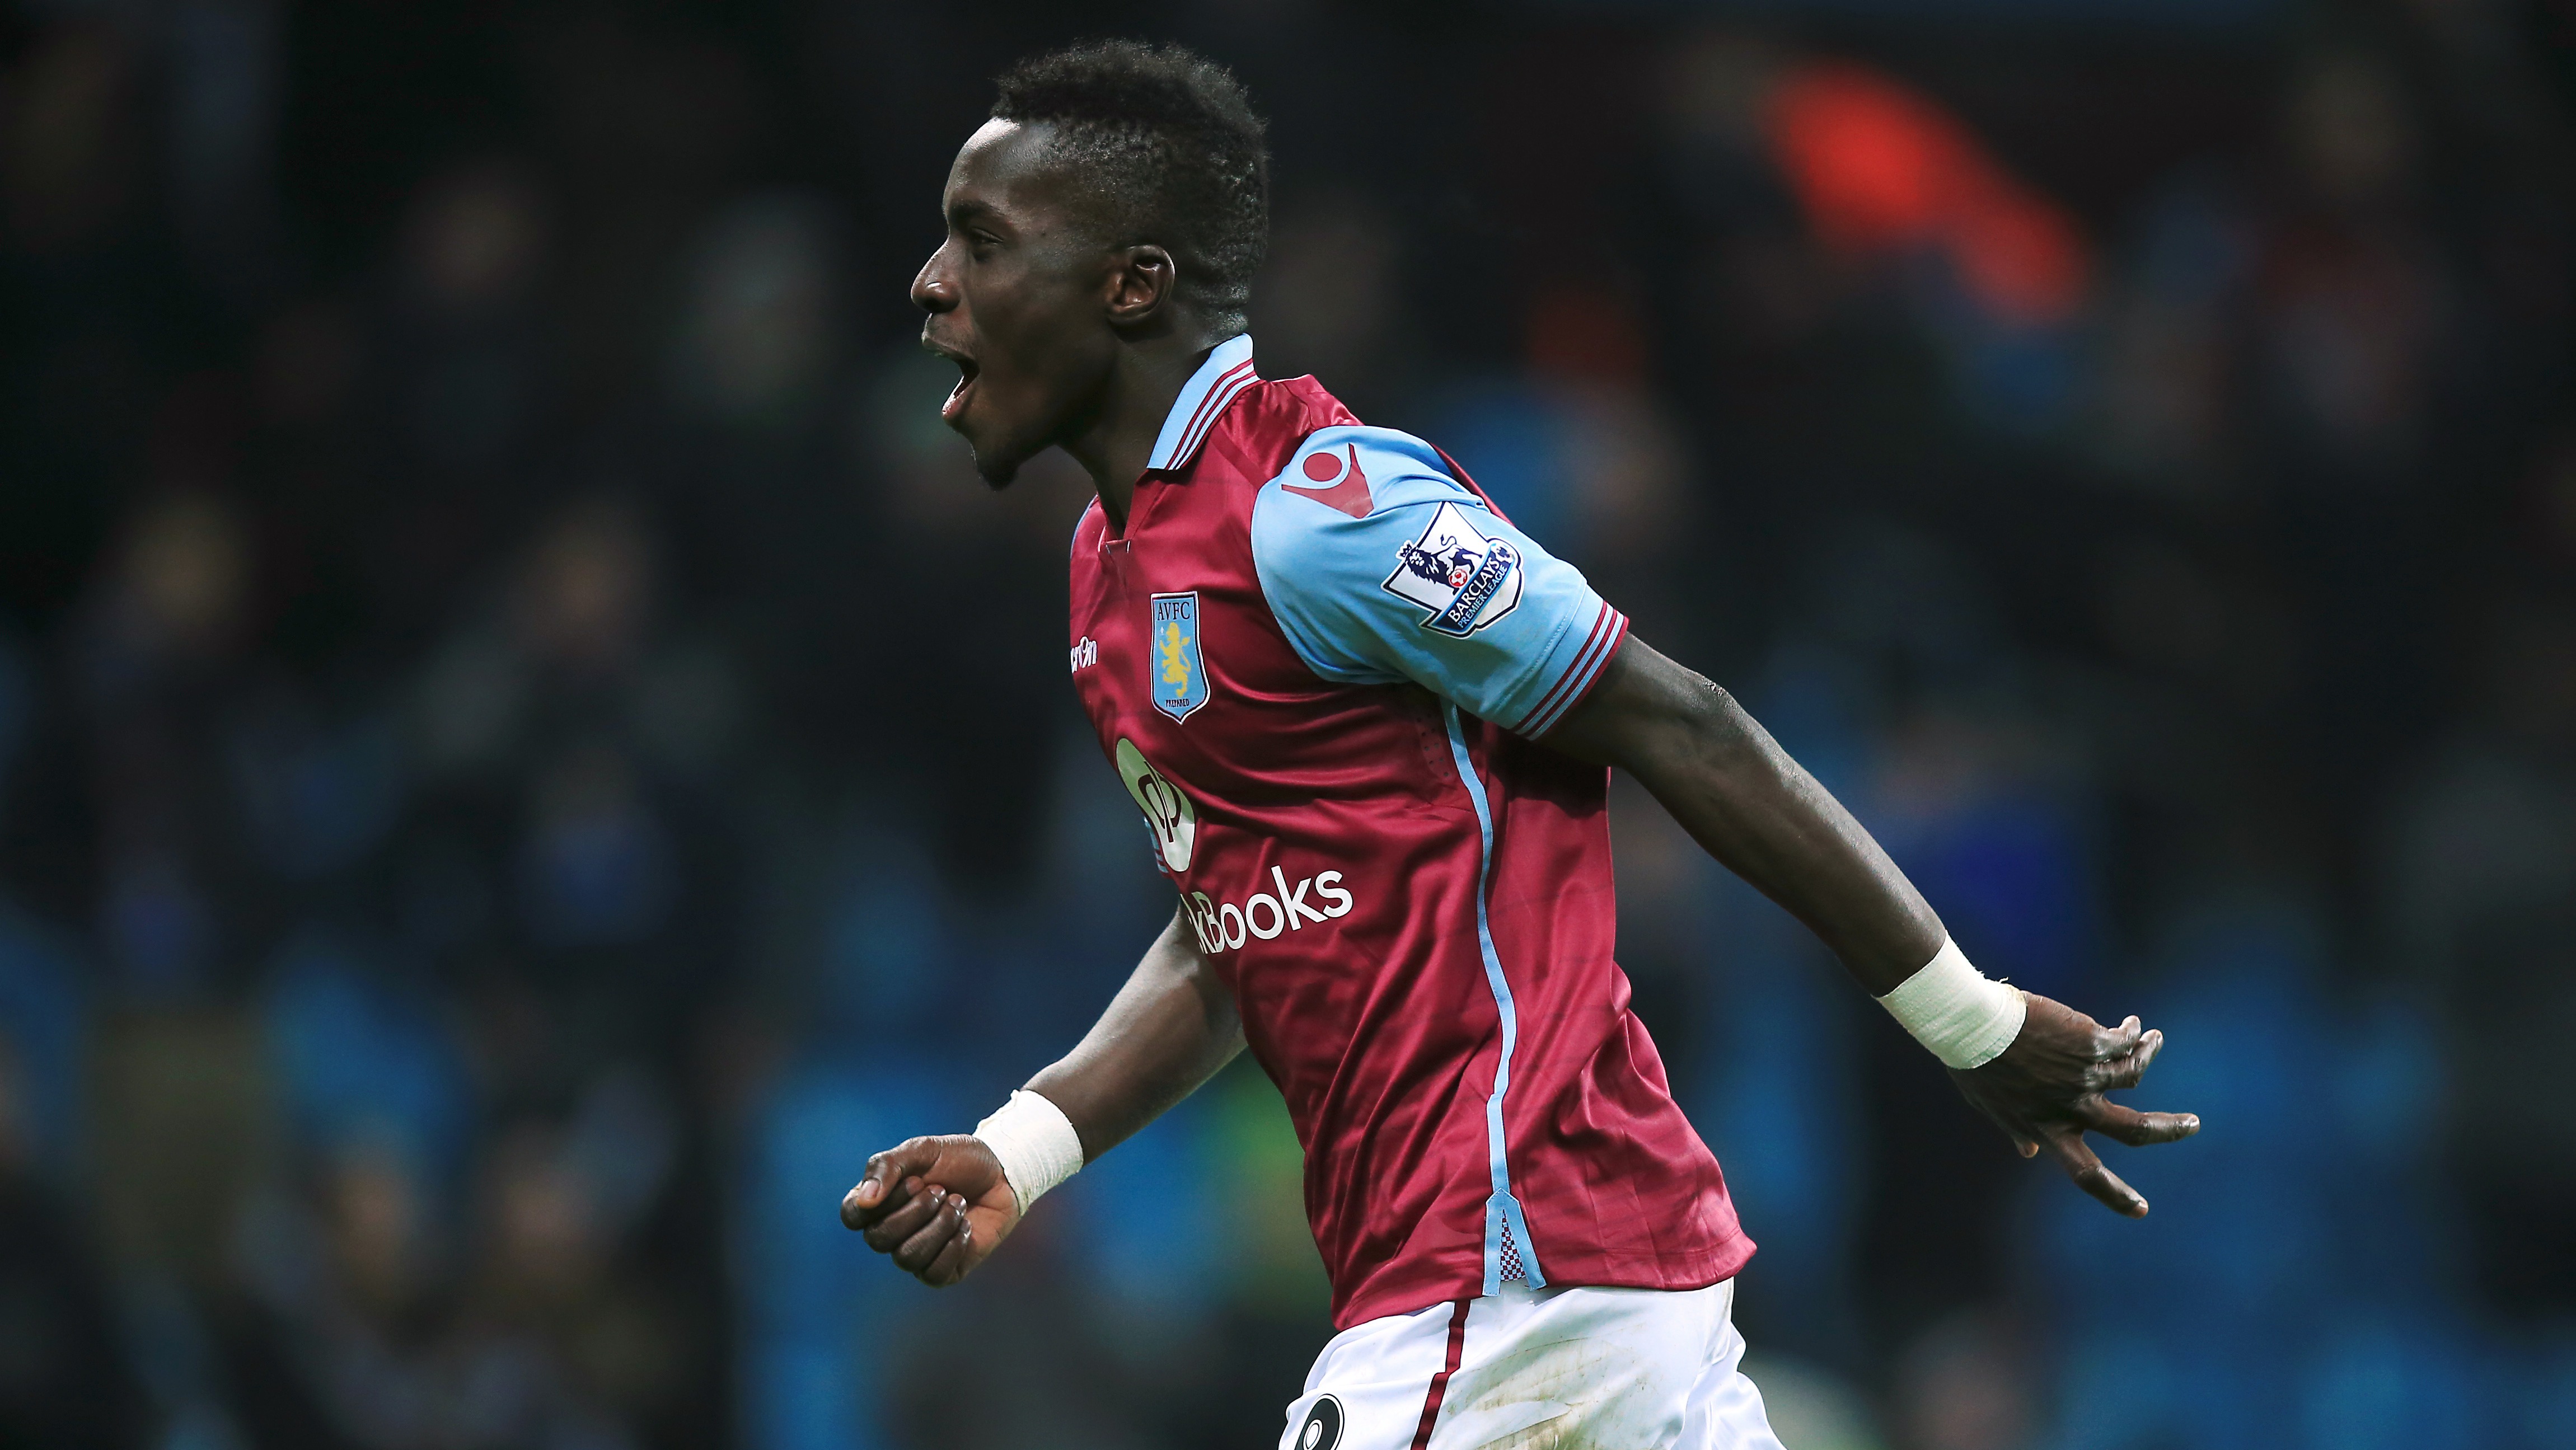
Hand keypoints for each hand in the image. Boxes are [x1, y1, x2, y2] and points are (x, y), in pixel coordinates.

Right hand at [839, 1134, 1019, 1285]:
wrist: (1003, 1174)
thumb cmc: (959, 1160)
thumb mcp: (922, 1149)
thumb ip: (887, 1167)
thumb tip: (865, 1201)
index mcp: (879, 1202)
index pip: (851, 1216)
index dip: (880, 1203)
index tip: (913, 1181)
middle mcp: (891, 1231)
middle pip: (878, 1239)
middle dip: (916, 1210)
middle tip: (941, 1189)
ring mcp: (915, 1253)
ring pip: (906, 1257)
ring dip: (939, 1226)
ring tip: (958, 1204)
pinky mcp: (942, 1271)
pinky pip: (933, 1274)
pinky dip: (953, 1246)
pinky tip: (966, 1227)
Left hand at [1949, 993, 2199, 1216]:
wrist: (1971, 1024)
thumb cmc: (1974, 1062)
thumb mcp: (1991, 1106)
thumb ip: (2015, 1130)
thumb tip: (2024, 1152)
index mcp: (2046, 1131)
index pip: (2085, 1174)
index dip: (2115, 1195)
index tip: (2140, 1210)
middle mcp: (2070, 1108)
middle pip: (2133, 1130)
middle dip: (2168, 1130)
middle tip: (2193, 1124)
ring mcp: (2083, 1076)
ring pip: (2133, 1073)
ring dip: (2147, 1055)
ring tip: (2153, 1040)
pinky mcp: (2089, 1042)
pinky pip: (2124, 1042)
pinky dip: (2135, 1034)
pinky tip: (2136, 1025)